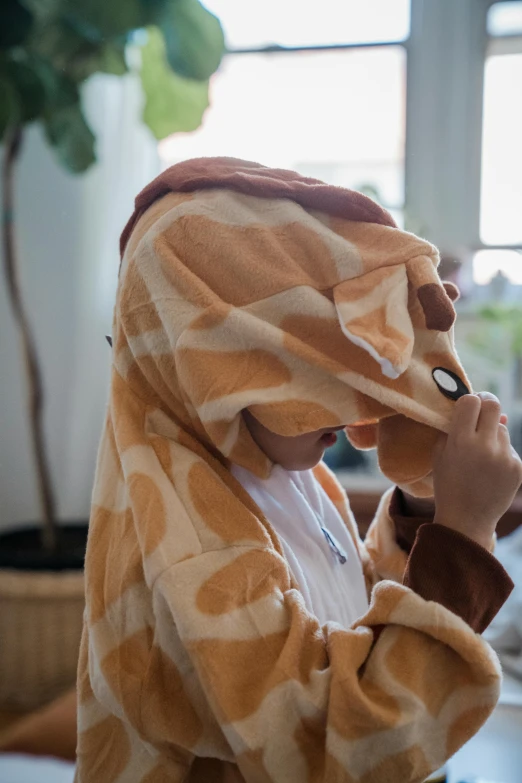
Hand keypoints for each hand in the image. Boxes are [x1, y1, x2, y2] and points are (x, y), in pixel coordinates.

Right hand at [432, 393, 521, 548]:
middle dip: (486, 405)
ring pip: (502, 428)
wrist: (467, 519)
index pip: (471, 401)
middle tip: (481, 410)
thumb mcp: (440, 454)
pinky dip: (501, 453)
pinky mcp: (518, 467)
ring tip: (482, 454)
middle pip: (493, 406)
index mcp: (461, 441)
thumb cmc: (448, 485)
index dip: (469, 401)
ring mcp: (504, 457)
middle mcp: (485, 446)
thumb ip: (453, 428)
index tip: (468, 406)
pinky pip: (509, 448)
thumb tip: (479, 405)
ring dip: (493, 433)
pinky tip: (491, 469)